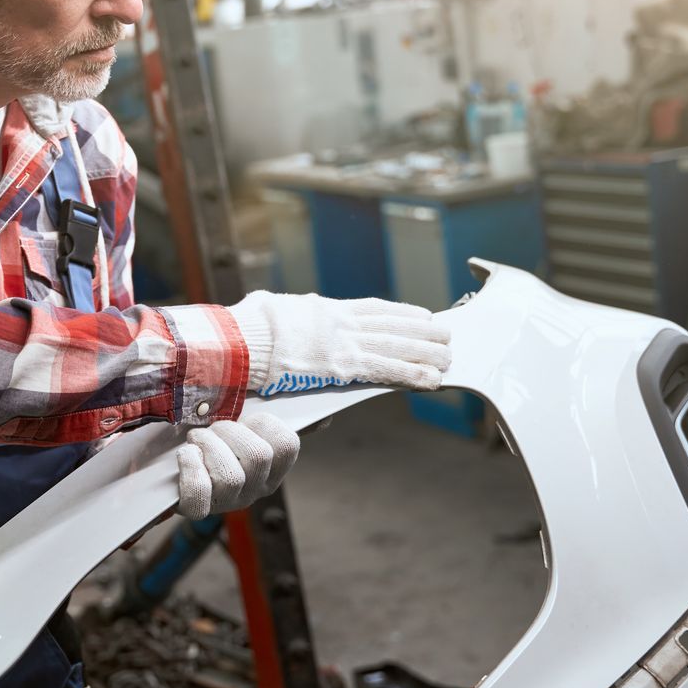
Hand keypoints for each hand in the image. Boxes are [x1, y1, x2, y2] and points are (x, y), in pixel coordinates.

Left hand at [175, 411, 299, 518]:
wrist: (172, 473)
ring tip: (196, 440)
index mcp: (272, 468)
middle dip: (229, 431)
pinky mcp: (200, 509)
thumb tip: (307, 402)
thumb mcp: (237, 427)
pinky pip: (199, 492)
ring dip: (208, 445)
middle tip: (212, 430)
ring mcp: (229, 502)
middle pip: (259, 456)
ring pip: (231, 476)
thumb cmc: (210, 442)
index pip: (287, 445)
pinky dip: (190, 467)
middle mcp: (255, 488)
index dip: (264, 424)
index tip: (244, 421)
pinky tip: (186, 454)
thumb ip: (256, 414)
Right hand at [227, 291, 450, 396]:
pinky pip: (387, 371)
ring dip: (426, 353)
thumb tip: (274, 307)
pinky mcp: (342, 368)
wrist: (240, 340)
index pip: (373, 309)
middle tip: (444, 335)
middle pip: (392, 325)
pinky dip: (413, 375)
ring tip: (447, 357)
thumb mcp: (268, 307)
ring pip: (397, 346)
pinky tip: (432, 380)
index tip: (419, 315)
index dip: (400, 313)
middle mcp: (341, 323)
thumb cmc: (246, 327)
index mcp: (325, 308)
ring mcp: (344, 344)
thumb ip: (284, 312)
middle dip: (421, 332)